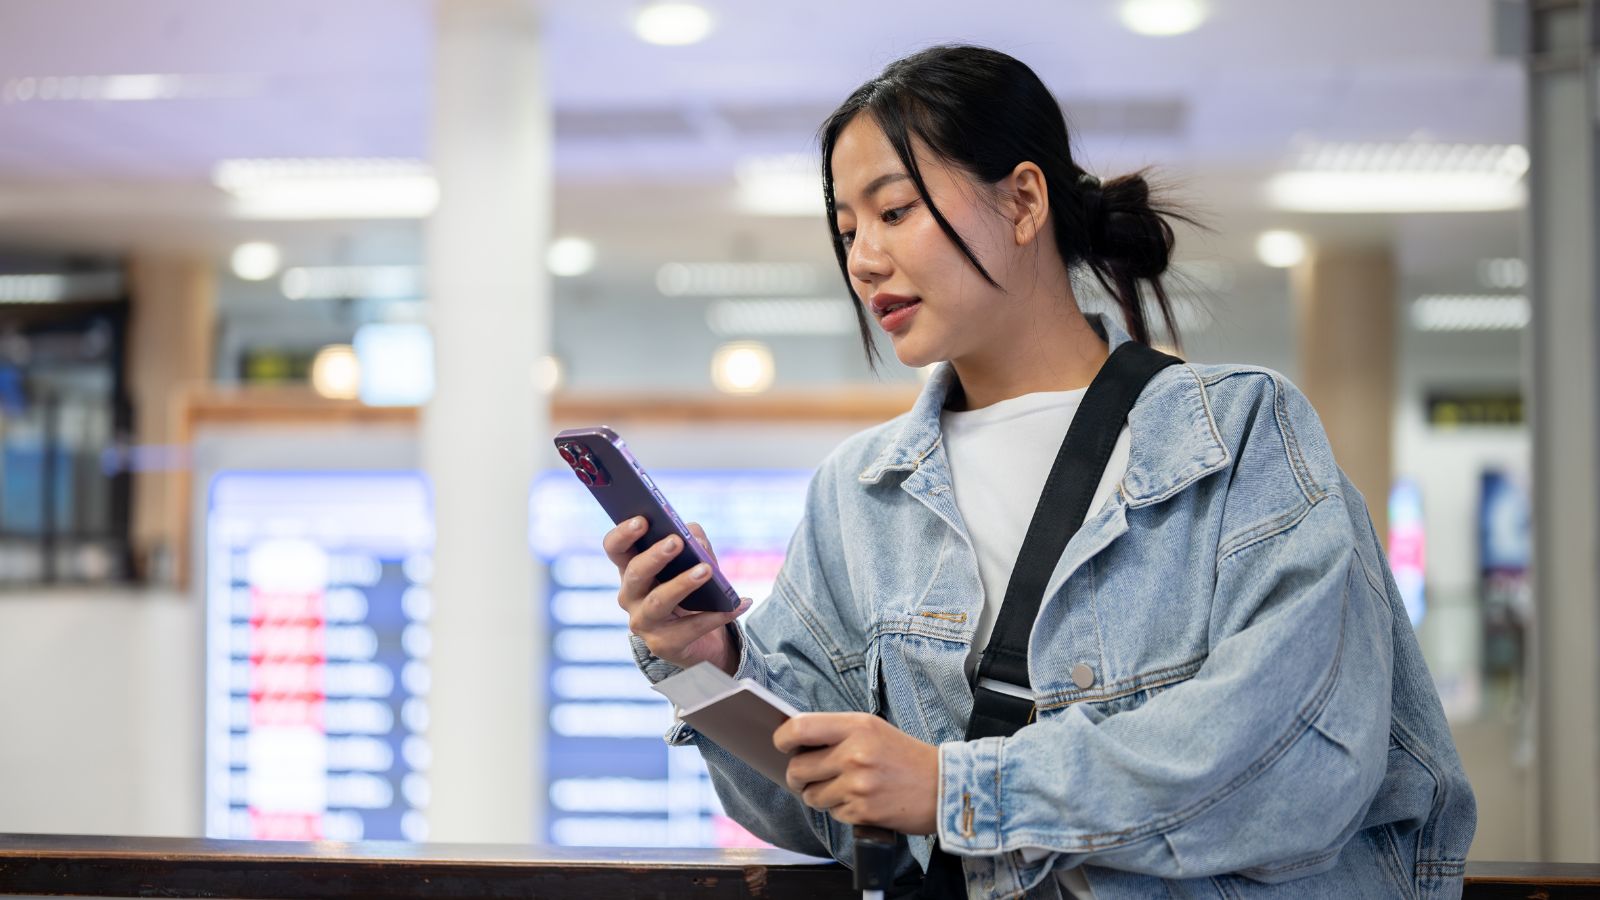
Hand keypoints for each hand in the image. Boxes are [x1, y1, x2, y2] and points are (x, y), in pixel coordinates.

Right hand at [605, 517, 749, 673]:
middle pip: (635, 573)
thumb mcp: (694, 562)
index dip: (624, 534)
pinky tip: (739, 603)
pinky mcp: (663, 645)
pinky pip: (690, 628)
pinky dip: (717, 615)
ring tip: (706, 570)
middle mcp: (630, 596)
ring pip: (658, 601)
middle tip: (677, 541)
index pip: (615, 548)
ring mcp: (643, 623)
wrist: (701, 641)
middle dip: (655, 556)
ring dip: (683, 583)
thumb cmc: (693, 591)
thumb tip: (696, 542)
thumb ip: (694, 543)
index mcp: (631, 569)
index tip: (642, 520)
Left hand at [774, 712, 938, 834]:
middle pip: (797, 768)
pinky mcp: (862, 811)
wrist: (944, 787)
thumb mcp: (873, 729)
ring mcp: (857, 784)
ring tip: (841, 788)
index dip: (783, 738)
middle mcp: (854, 753)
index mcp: (857, 725)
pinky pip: (832, 813)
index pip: (800, 727)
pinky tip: (859, 801)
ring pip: (810, 795)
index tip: (781, 745)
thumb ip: (837, 732)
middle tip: (808, 775)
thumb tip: (795, 743)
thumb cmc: (906, 757)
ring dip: (818, 795)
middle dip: (797, 775)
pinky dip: (840, 810)